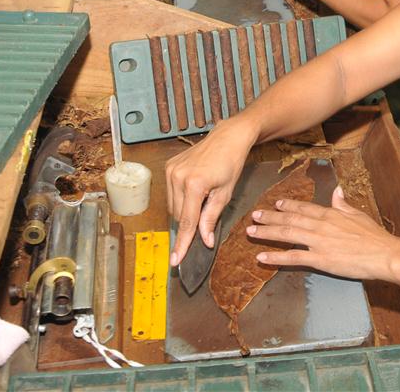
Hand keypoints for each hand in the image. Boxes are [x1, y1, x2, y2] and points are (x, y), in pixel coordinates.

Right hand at [165, 118, 256, 266]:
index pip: (186, 222)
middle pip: (179, 216)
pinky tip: (194, 190)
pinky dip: (181, 199)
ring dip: (185, 210)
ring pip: (173, 206)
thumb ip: (211, 218)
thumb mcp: (225, 194)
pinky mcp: (168, 167)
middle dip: (190, 223)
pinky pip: (171, 194)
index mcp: (194, 185)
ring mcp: (171, 171)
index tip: (175, 260)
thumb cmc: (231, 163)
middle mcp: (178, 177)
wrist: (227, 137)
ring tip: (202, 197)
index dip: (182, 243)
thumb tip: (204, 241)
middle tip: (205, 215)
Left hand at [246, 186, 399, 280]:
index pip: (304, 208)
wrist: (384, 254)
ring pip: (286, 235)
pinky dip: (275, 257)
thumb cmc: (374, 237)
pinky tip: (262, 257)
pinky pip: (292, 257)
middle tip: (254, 216)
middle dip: (270, 217)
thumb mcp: (358, 215)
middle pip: (290, 220)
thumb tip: (337, 191)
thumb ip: (343, 204)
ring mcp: (318, 242)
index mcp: (330, 214)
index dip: (288, 206)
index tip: (276, 204)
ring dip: (267, 233)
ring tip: (251, 231)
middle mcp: (320, 225)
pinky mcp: (319, 260)